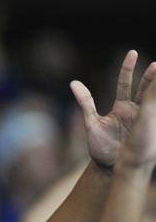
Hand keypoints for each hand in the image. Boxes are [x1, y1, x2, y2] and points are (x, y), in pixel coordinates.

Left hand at [71, 50, 155, 169]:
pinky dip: (155, 106)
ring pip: (152, 99)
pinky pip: (154, 115)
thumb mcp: (90, 124)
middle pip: (144, 88)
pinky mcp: (149, 129)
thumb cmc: (99, 147)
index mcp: (120, 107)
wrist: (108, 168)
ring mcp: (143, 120)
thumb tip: (73, 82)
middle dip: (151, 76)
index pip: (124, 83)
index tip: (131, 52)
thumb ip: (85, 103)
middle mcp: (134, 111)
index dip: (128, 68)